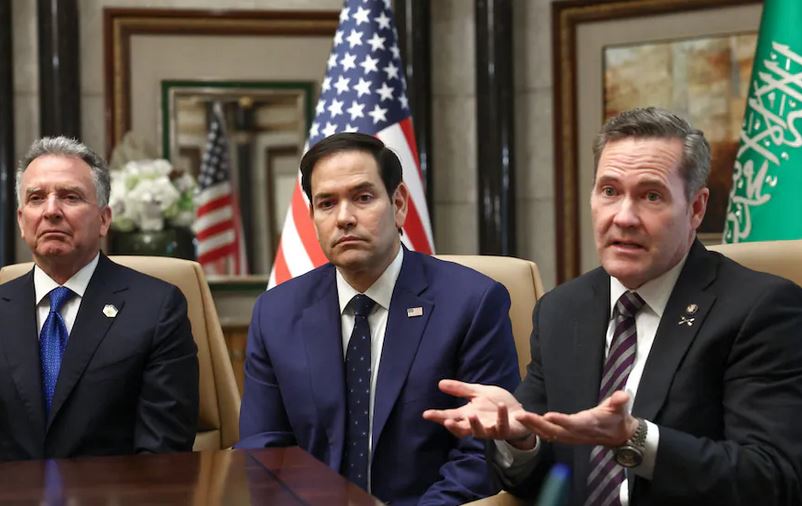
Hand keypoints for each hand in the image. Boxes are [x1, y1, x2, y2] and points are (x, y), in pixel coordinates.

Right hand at [422, 379, 534, 447]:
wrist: (518, 412)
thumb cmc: (496, 404)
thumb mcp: (478, 393)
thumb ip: (461, 390)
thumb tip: (440, 383)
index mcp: (469, 415)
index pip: (450, 416)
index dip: (438, 416)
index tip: (426, 414)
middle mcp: (477, 424)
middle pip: (462, 429)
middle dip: (454, 426)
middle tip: (446, 420)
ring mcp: (490, 429)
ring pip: (481, 432)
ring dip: (476, 424)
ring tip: (471, 415)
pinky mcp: (504, 430)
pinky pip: (502, 426)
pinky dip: (502, 416)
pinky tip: (502, 406)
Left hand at [515, 390, 637, 446]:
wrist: (618, 436)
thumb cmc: (617, 418)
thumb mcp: (621, 408)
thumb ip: (619, 402)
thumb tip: (623, 396)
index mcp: (589, 424)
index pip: (573, 424)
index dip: (561, 421)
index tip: (547, 416)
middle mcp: (577, 433)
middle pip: (555, 431)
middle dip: (537, 424)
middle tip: (521, 416)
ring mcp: (571, 437)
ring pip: (549, 434)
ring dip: (533, 427)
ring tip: (518, 418)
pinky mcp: (567, 437)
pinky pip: (549, 435)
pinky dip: (536, 430)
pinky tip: (525, 424)